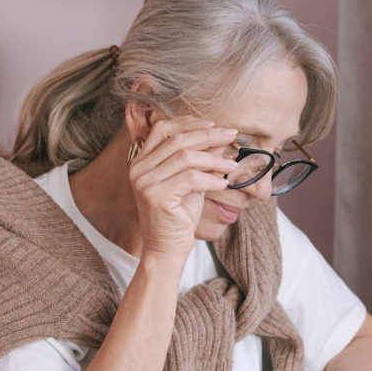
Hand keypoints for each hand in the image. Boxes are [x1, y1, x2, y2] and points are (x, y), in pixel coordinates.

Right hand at [128, 115, 238, 260]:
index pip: (163, 128)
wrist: (167, 248)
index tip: (214, 124)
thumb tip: (220, 137)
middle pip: (177, 139)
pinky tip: (223, 183)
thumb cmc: (179, 215)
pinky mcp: (156, 195)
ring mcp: (145, 182)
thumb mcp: (191, 181)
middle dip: (208, 135)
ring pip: (186, 157)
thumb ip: (200, 159)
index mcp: (142, 161)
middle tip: (232, 135)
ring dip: (214, 159)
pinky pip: (190, 178)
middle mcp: (139, 169)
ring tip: (232, 166)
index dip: (189, 122)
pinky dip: (211, 178)